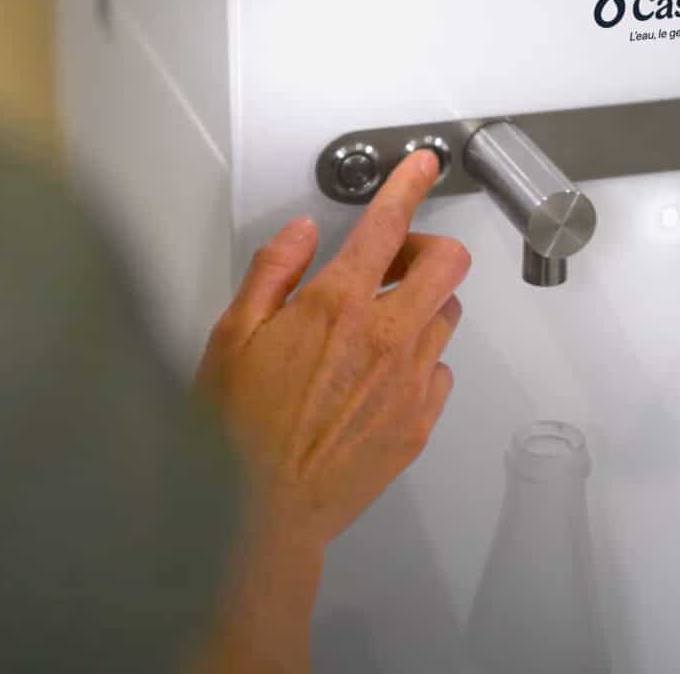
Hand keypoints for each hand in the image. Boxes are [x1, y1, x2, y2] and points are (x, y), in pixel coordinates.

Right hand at [191, 150, 469, 672]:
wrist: (263, 513)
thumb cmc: (237, 430)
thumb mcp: (231, 336)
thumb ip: (272, 273)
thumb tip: (300, 234)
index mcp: (337, 305)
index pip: (387, 223)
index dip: (410, 184)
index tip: (423, 167)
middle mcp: (386, 337)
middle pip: (448, 265)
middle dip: (425, 249)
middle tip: (392, 261)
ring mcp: (410, 383)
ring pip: (447, 316)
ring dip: (422, 306)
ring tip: (380, 322)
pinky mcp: (418, 423)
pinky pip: (441, 372)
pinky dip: (421, 360)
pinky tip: (382, 375)